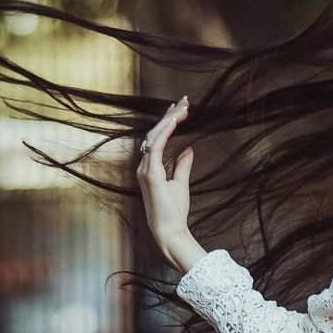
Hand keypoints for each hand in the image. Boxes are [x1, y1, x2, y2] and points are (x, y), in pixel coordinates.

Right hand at [136, 96, 204, 271]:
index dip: (167, 121)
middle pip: (154, 133)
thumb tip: (188, 149)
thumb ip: (182, 165)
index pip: (156, 138)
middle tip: (184, 101)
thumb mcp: (181, 183)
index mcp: (149, 167)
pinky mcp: (150, 173)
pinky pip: (155, 146)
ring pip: (154, 136)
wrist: (169, 230)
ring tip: (183, 107)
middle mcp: (143, 166)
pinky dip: (165, 131)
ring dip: (169, 120)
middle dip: (169, 115)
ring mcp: (144, 169)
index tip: (179, 108)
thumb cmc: (174, 211)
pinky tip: (175, 120)